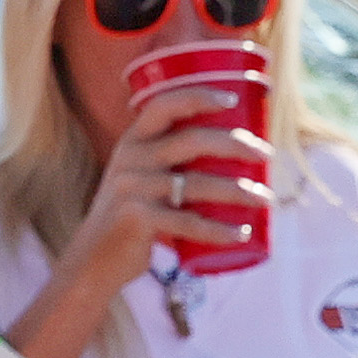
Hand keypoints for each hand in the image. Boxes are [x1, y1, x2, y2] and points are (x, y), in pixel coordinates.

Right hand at [66, 81, 269, 285]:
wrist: (92, 260)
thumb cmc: (131, 217)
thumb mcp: (139, 179)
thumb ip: (169, 163)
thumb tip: (233, 153)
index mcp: (131, 142)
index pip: (163, 105)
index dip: (198, 97)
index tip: (232, 99)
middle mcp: (129, 160)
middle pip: (191, 141)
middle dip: (236, 144)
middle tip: (265, 155)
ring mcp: (131, 190)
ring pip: (197, 183)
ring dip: (239, 190)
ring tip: (265, 198)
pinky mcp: (136, 220)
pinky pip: (188, 223)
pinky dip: (220, 231)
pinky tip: (242, 233)